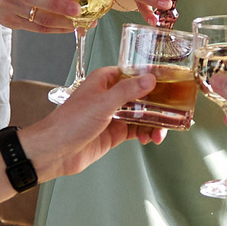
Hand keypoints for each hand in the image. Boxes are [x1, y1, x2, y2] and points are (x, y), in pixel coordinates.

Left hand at [19, 65, 165, 177]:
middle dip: (158, 104)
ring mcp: (114, 114)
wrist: (55, 152)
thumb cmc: (69, 123)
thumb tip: (149, 78)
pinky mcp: (115, 132)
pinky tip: (150, 138)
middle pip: (142, 95)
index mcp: (104, 80)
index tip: (169, 82)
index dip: (152, 77)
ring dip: (154, 122)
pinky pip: (137, 130)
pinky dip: (146, 133)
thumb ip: (127, 91)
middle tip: (171, 112)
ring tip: (159, 133)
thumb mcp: (102, 103)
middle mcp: (110, 95)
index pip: (134, 73)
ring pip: (142, 114)